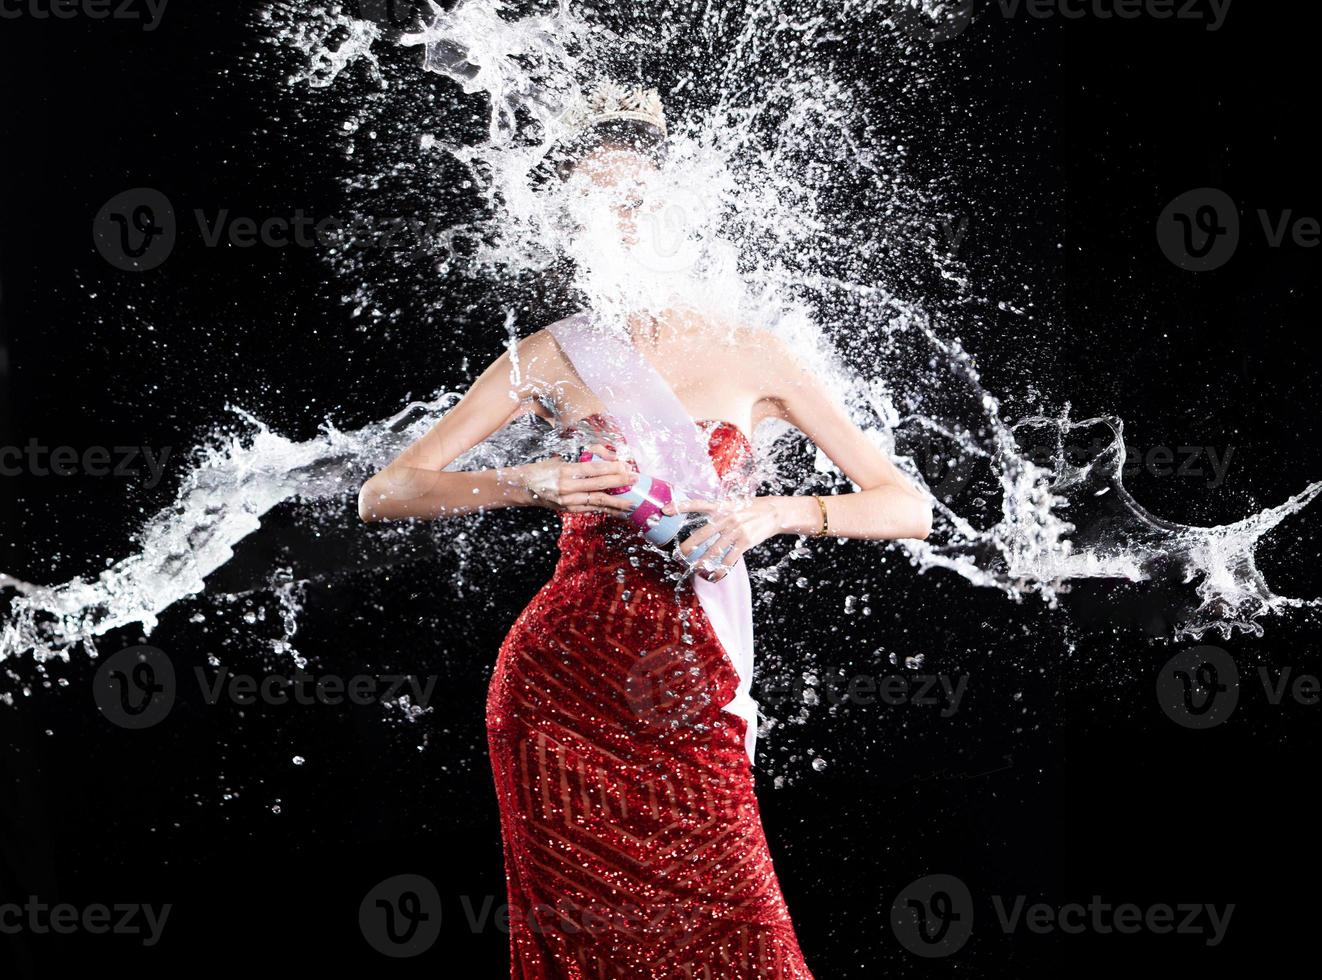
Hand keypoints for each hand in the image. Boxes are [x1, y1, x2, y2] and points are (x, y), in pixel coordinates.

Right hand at [516, 443, 638, 513]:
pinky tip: (619, 511)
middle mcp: (566, 488)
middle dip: (619, 482)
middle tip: (635, 479)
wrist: (523, 487)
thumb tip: (609, 456)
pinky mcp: (569, 510)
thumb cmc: (543, 469)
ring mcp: (568, 502)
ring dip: (617, 501)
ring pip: (597, 501)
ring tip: (633, 501)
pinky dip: (607, 510)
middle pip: (599, 486)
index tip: (626, 466)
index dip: (611, 468)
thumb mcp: (560, 458)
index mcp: (564, 471)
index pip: (593, 469)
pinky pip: (592, 509)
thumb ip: (584, 456)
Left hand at [661, 494, 783, 580]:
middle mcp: (727, 517)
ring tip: (693, 569)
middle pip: (702, 533)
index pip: (697, 504)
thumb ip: (719, 511)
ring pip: (714, 550)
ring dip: (702, 561)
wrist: (774, 512)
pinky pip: (730, 559)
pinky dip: (721, 569)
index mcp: (722, 506)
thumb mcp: (734, 504)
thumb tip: (704, 521)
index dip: (681, 506)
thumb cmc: (751, 508)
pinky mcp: (745, 541)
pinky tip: (715, 576)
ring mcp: (736, 530)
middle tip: (678, 554)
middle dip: (688, 545)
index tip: (665, 510)